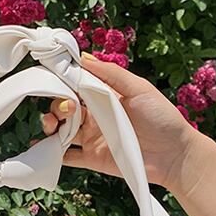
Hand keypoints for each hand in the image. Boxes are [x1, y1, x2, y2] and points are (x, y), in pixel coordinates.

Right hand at [40, 53, 201, 193]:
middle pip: (63, 107)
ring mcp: (91, 138)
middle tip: (65, 107)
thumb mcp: (139, 88)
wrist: (174, 154)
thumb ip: (111, 73)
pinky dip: (51, 153)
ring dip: (51, 124)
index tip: (50, 74)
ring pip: (60, 130)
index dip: (62, 80)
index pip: (75, 85)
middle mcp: (94, 116)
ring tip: (53, 124)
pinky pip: (66, 156)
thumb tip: (83, 57)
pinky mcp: (91, 158)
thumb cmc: (162, 117)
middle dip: (56, 103)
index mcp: (104, 97)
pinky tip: (41, 147)